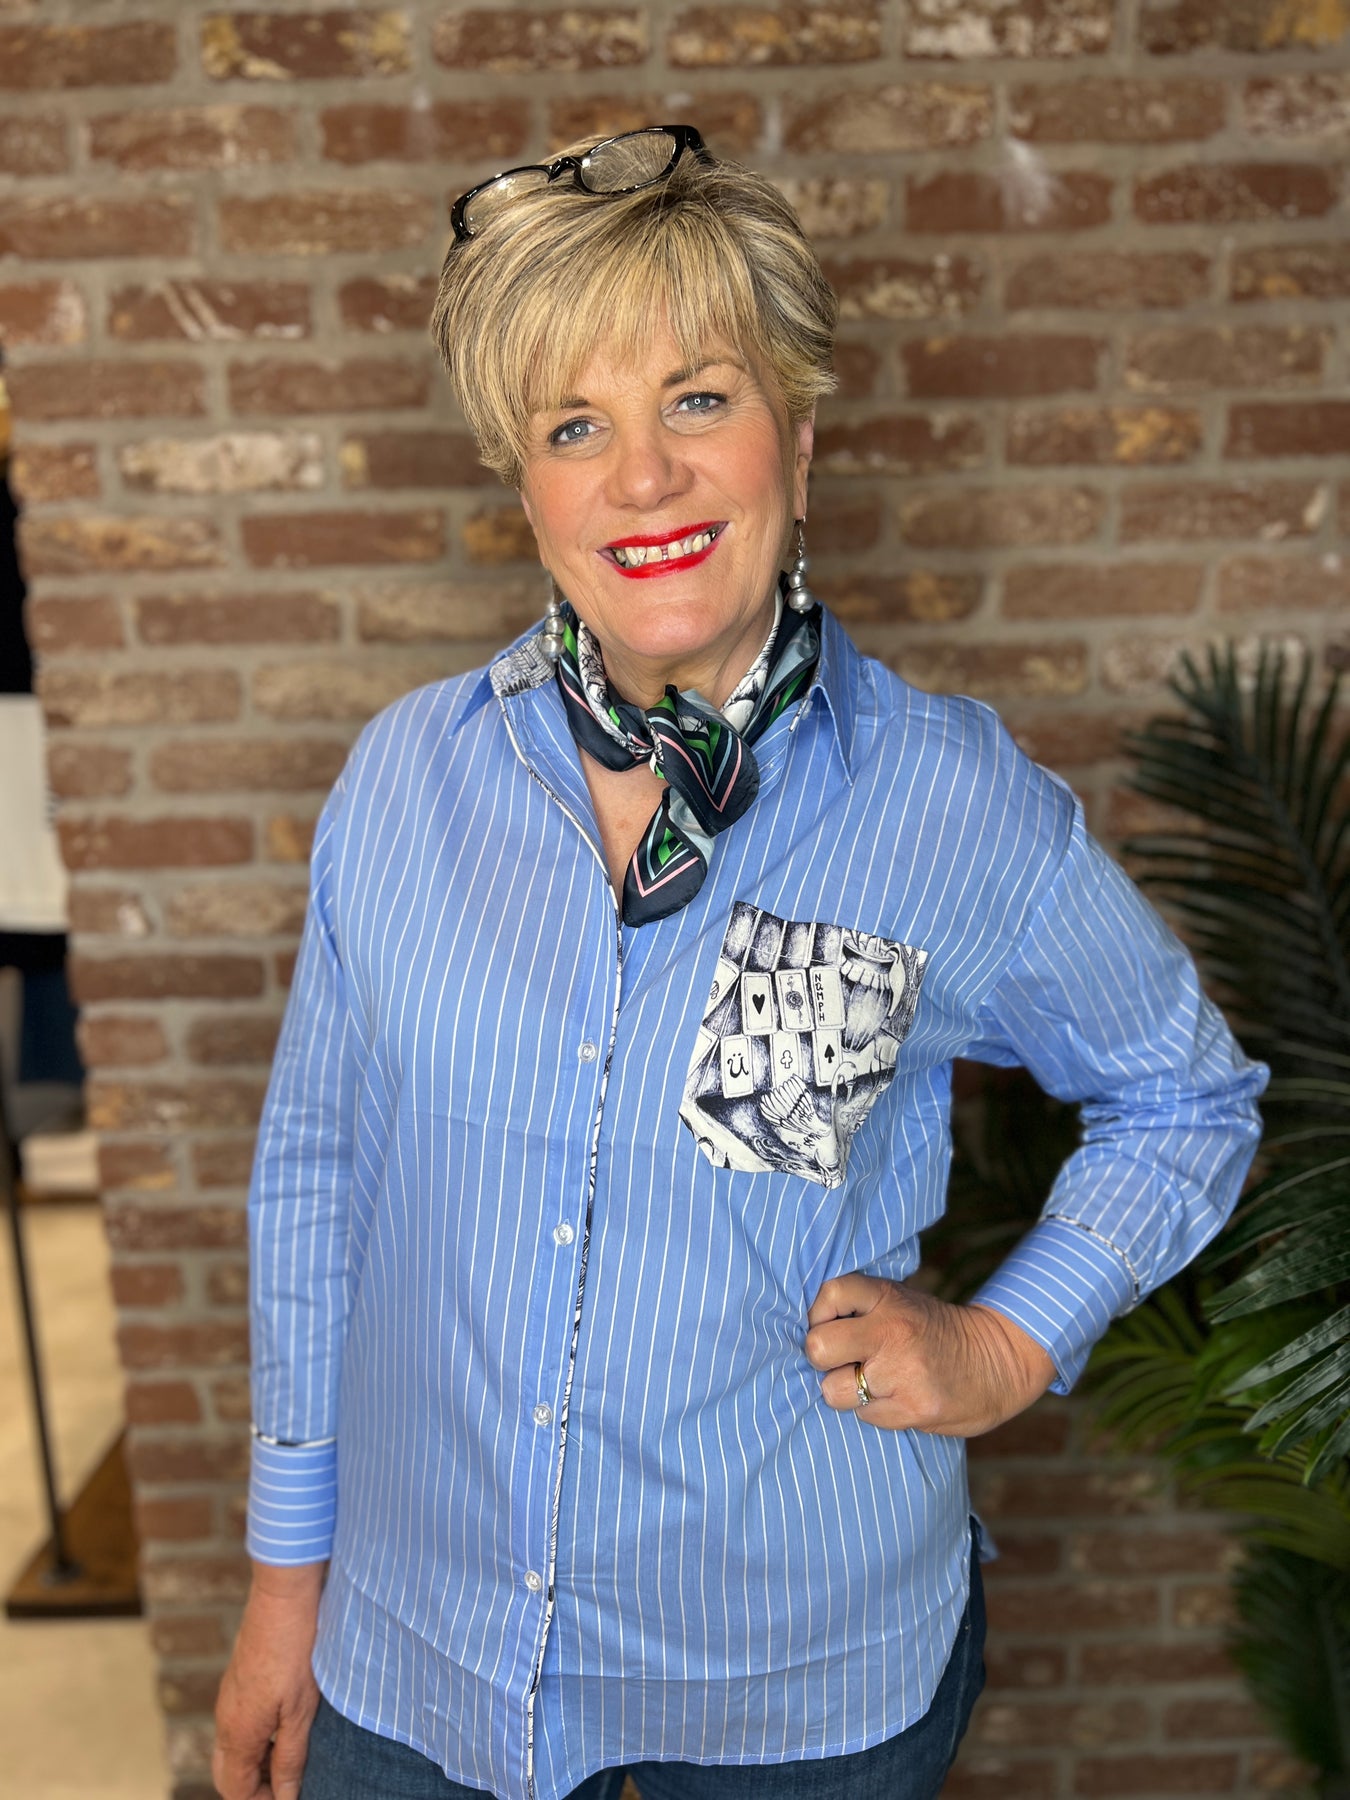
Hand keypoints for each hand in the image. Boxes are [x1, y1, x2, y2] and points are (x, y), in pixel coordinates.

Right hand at [213, 1562, 324, 1799]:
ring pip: (232, 1748)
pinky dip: (257, 1737)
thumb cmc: (297, 1651)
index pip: (235, 1790)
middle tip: (289, 1784)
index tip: (291, 1796)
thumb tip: (285, 1799)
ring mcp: (229, 1696)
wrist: (284, 1595)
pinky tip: (286, 1725)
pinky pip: (238, 1723)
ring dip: (256, 1762)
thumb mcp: (301, 1711)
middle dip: (254, 1788)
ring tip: (293, 1757)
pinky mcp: (239, 1680)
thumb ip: (290, 1759)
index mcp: (238, 1733)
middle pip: (227, 1773)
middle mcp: (226, 1717)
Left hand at [804, 1274, 1055, 1436]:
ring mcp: (902, 1373)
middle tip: (842, 1360)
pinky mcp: (912, 1409)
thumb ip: (860, 1309)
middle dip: (822, 1358)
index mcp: (888, 1298)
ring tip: (872, 1382)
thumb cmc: (934, 1331)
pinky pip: (863, 1416)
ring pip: (833, 1391)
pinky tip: (895, 1398)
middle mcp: (892, 1332)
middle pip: (817, 1347)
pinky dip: (873, 1410)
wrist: (998, 1362)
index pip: (830, 1294)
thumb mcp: (902, 1301)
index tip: (831, 1323)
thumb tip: (807, 1328)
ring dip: (845, 1391)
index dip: (820, 1313)